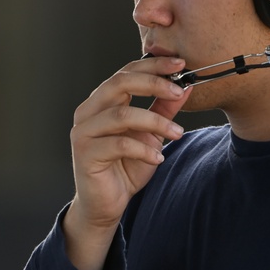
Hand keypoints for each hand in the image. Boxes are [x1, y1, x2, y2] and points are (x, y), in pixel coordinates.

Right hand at [63, 56, 190, 269]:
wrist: (106, 204)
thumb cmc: (125, 168)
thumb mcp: (151, 136)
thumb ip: (163, 111)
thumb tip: (186, 87)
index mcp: (101, 102)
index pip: (125, 73)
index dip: (152, 66)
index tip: (180, 65)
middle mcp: (88, 111)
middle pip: (119, 84)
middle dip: (153, 83)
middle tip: (179, 90)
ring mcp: (83, 132)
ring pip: (121, 115)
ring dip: (155, 122)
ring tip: (177, 134)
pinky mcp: (85, 153)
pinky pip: (118, 144)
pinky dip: (143, 149)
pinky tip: (158, 157)